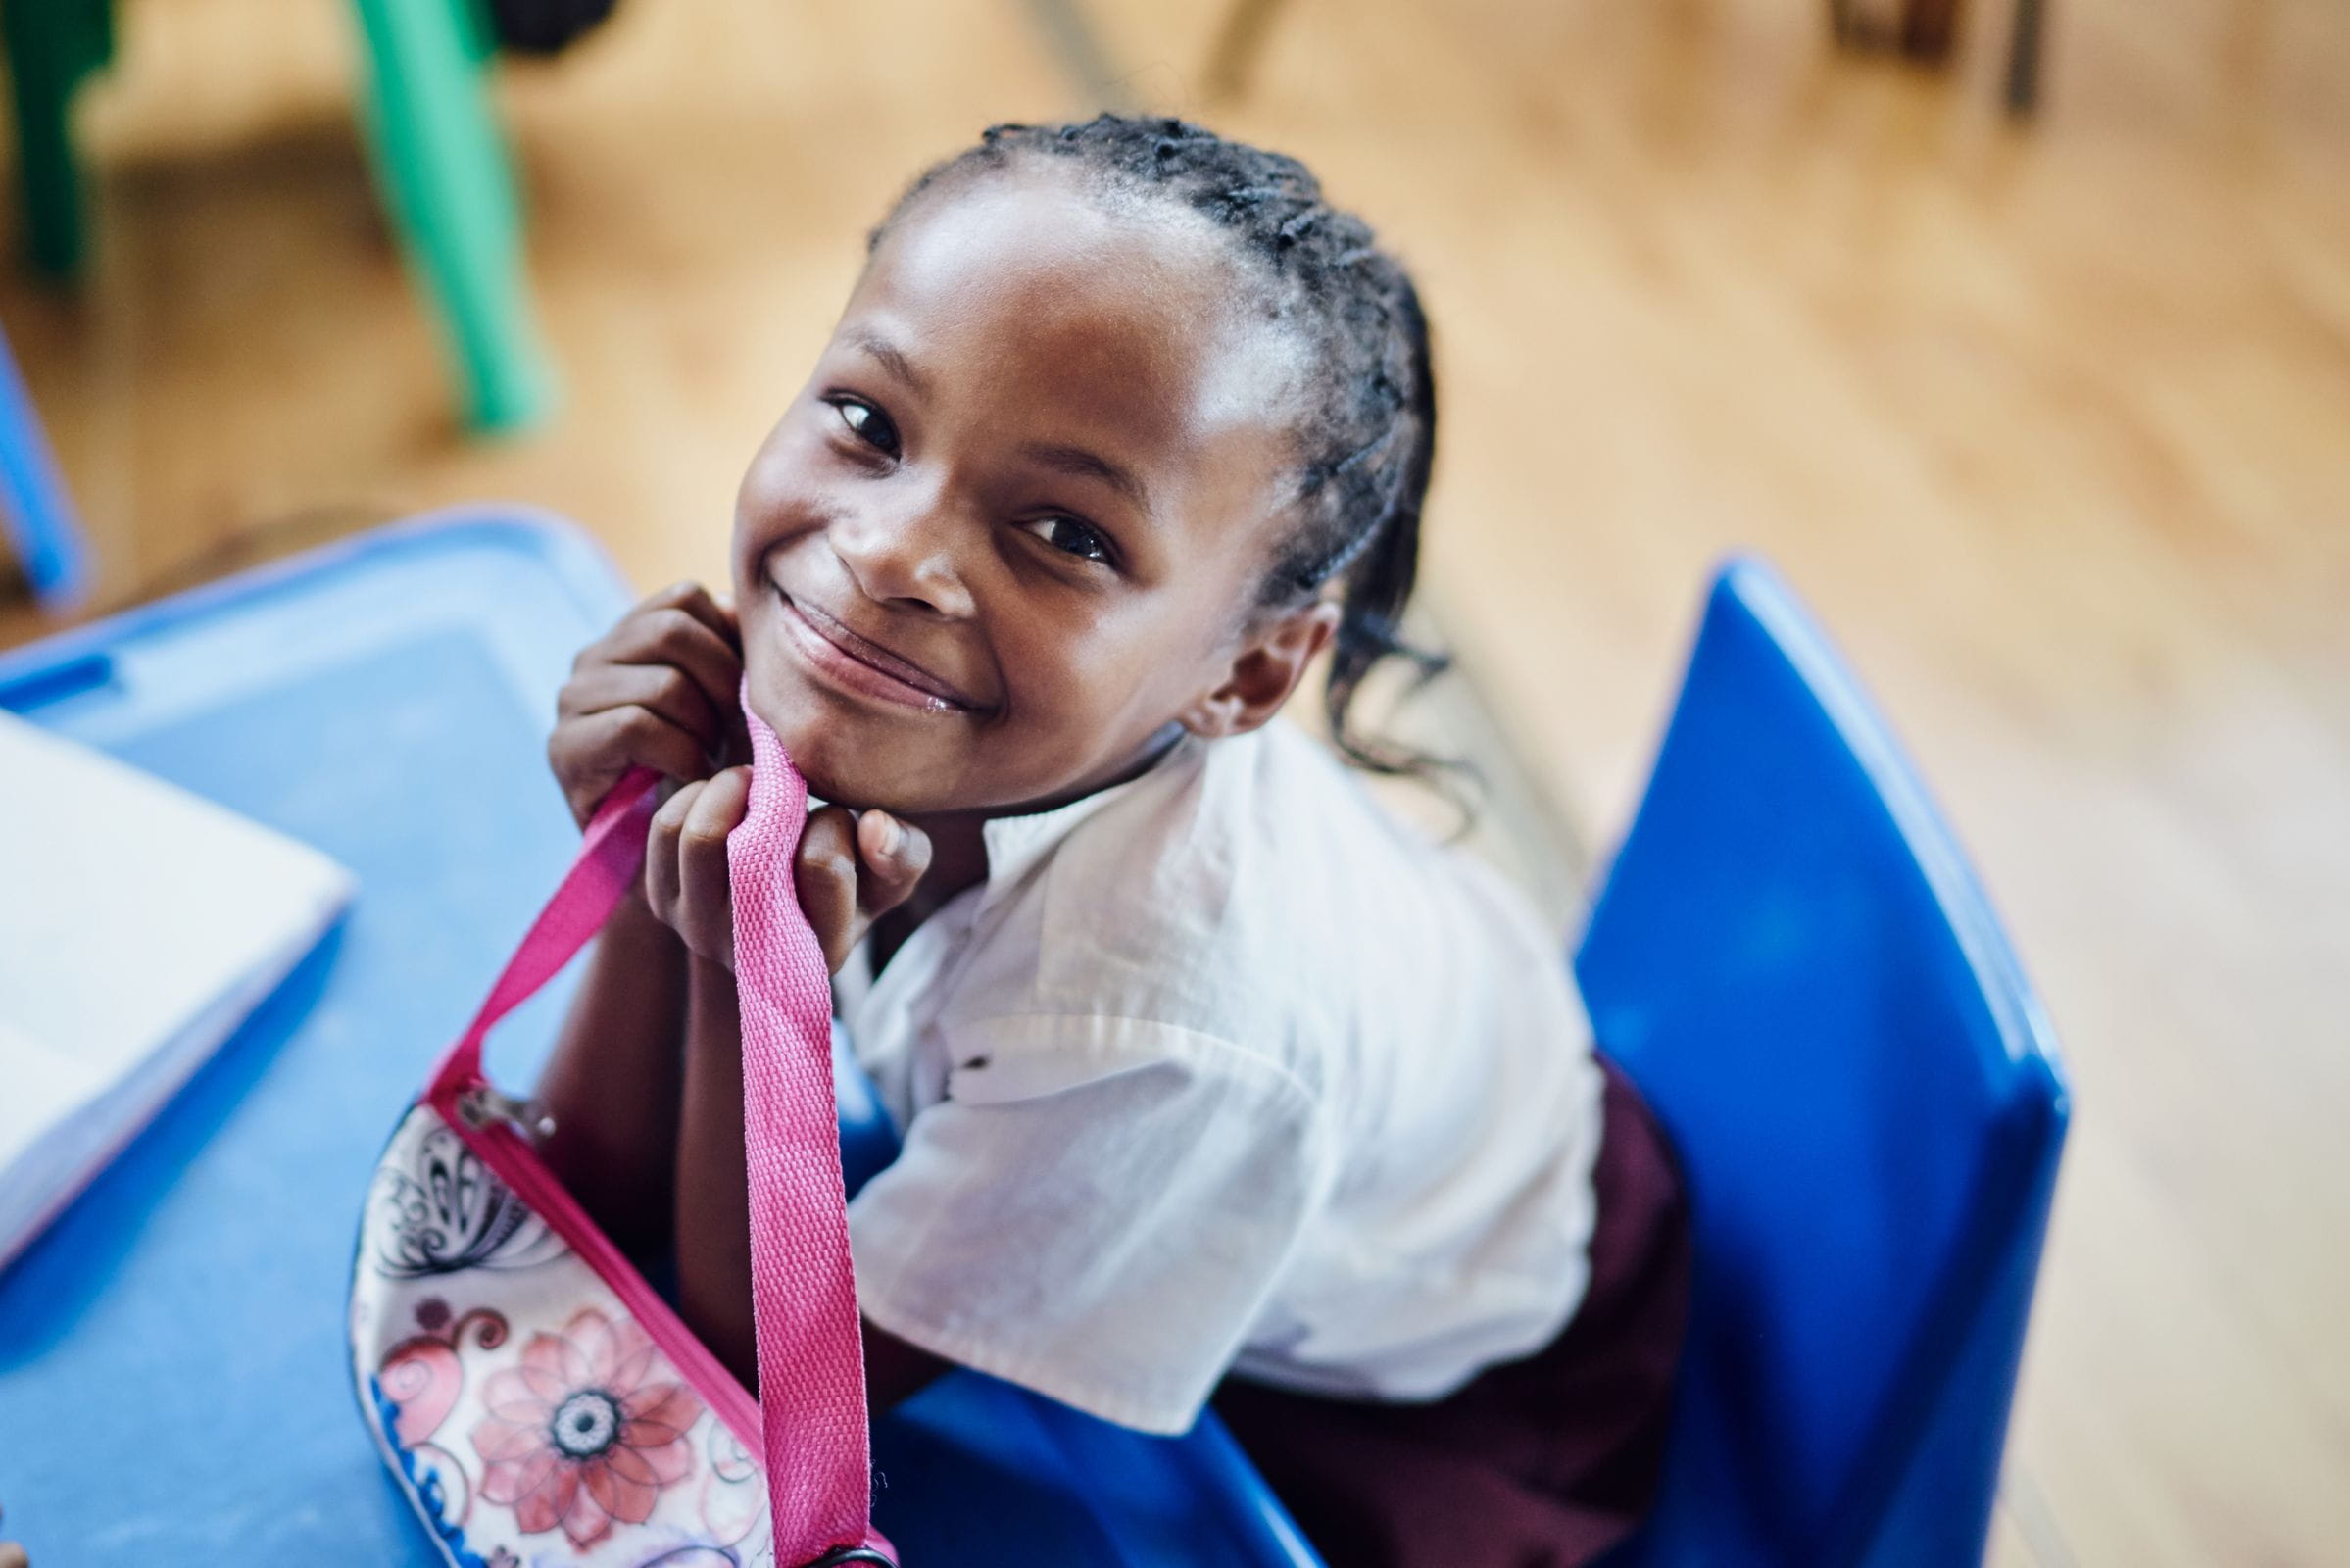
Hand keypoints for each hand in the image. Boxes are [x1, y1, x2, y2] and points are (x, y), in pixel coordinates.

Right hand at [549, 583, 744, 827]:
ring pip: (661, 683)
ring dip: (706, 727)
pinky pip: (636, 727)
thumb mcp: (733, 703)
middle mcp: (594, 657)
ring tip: (715, 758)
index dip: (729, 638)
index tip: (749, 689)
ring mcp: (573, 700)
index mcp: (633, 636)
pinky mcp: (565, 747)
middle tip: (739, 730)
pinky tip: (695, 776)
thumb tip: (747, 613)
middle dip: (723, 682)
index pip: (685, 597)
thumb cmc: (711, 772)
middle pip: (672, 630)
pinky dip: (682, 753)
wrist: (668, 856)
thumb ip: (736, 654)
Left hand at [645, 768, 932, 972]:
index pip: (824, 865)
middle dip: (774, 796)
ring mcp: (697, 930)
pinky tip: (723, 798)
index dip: (834, 821)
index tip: (837, 817)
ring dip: (730, 789)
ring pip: (698, 835)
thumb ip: (904, 853)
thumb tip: (874, 825)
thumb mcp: (890, 874)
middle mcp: (752, 952)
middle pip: (751, 854)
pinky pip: (666, 828)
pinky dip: (695, 794)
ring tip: (755, 784)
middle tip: (788, 781)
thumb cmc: (848, 885)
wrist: (776, 917)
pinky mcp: (661, 901)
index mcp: (820, 949)